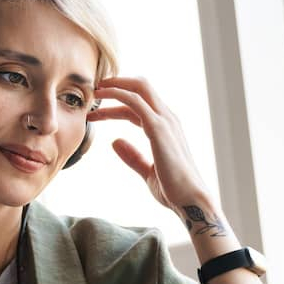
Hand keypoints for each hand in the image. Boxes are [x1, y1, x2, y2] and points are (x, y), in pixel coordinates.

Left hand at [87, 77, 212, 213]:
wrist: (190, 199)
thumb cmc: (174, 189)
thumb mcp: (148, 171)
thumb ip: (133, 157)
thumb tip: (115, 142)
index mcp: (167, 128)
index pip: (140, 105)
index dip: (117, 103)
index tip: (97, 110)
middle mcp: (168, 119)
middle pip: (141, 87)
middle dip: (116, 83)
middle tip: (93, 90)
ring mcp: (165, 121)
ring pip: (138, 88)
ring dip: (113, 86)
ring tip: (92, 91)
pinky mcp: (159, 128)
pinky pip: (134, 101)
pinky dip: (116, 94)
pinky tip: (100, 98)